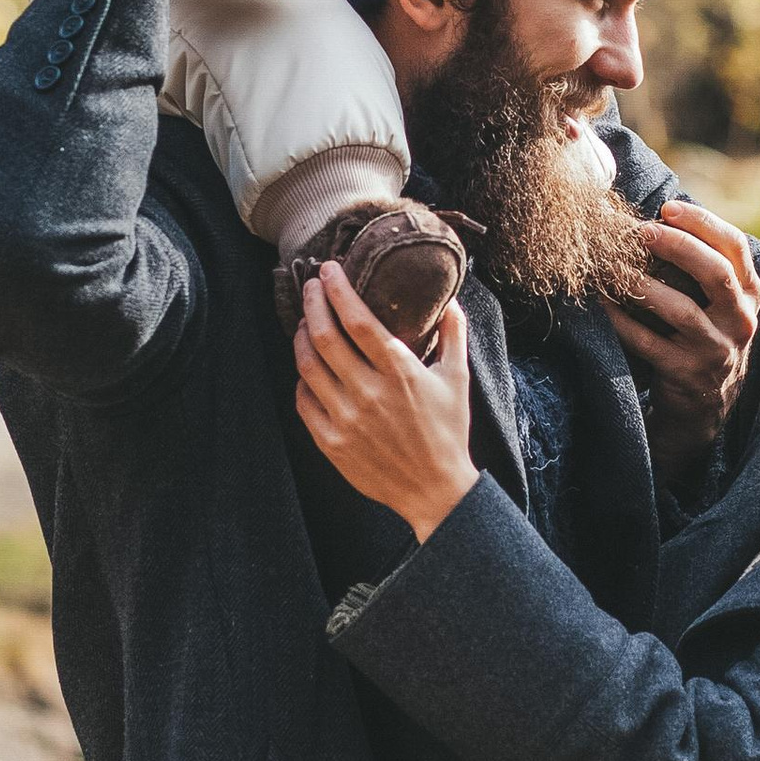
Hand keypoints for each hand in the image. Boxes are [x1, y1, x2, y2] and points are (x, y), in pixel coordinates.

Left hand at [293, 269, 481, 539]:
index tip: (329, 270)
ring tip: (305, 323)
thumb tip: (451, 301)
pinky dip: (302, 379)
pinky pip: (304, 401)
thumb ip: (454, 336)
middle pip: (325, 336)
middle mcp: (369, 393)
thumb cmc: (448, 432)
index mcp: (400, 372)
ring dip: (301, 337)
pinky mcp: (331, 442)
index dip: (338, 290)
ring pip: (308, 366)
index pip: (359, 320)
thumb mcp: (458, 380)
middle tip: (310, 286)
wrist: (435, 490)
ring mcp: (346, 419)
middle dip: (312, 303)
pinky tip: (309, 368)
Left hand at [606, 200, 759, 484]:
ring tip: (614, 268)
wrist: (704, 405)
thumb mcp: (718, 303)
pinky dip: (622, 322)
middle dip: (678, 246)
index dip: (702, 222)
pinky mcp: (688, 375)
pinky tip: (602, 305)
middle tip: (642, 232)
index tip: (667, 208)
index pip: (734, 246)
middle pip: (716, 273)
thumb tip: (653, 216)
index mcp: (749, 293)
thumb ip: (702, 265)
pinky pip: (649, 343)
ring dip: (643, 285)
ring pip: (681, 310)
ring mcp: (717, 351)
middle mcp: (740, 320)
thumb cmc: (702, 335)